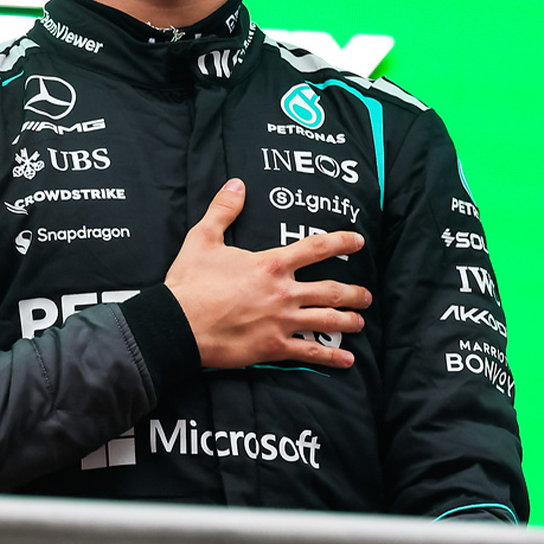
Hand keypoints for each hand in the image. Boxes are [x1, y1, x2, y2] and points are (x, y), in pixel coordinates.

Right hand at [164, 178, 369, 369]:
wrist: (177, 324)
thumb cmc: (190, 282)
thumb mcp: (203, 239)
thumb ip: (223, 210)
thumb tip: (236, 184)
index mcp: (272, 264)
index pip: (316, 248)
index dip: (341, 242)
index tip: (359, 242)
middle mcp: (284, 293)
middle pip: (332, 290)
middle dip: (354, 293)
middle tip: (366, 295)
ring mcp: (282, 322)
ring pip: (327, 321)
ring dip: (348, 321)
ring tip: (360, 322)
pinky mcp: (273, 347)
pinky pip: (310, 352)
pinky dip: (331, 357)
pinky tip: (347, 359)